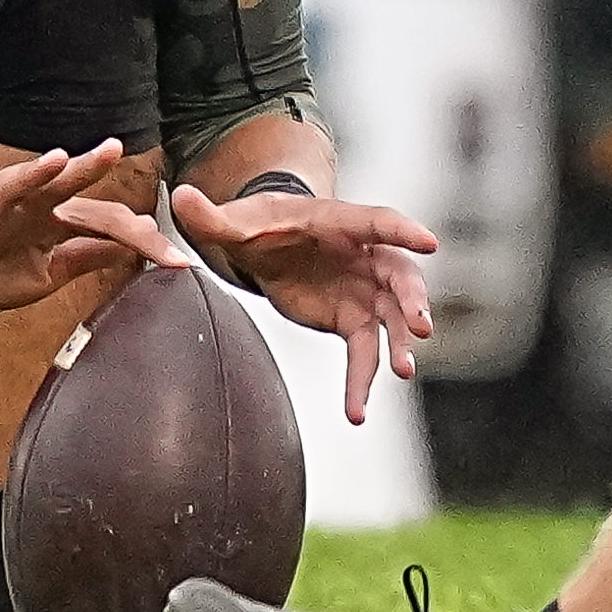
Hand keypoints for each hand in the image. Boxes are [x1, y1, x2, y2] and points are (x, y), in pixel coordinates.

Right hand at [0, 139, 188, 317]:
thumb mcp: (45, 274)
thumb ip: (84, 257)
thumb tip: (129, 246)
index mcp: (49, 220)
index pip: (99, 221)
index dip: (135, 238)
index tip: (175, 257)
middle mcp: (23, 207)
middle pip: (59, 185)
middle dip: (86, 167)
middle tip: (114, 148)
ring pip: (11, 187)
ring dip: (32, 174)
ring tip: (56, 161)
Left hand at [171, 184, 437, 423]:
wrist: (267, 246)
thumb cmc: (258, 224)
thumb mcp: (234, 222)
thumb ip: (210, 216)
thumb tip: (180, 197)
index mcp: (340, 222)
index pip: (378, 222)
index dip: (403, 231)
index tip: (430, 243)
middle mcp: (363, 255)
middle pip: (399, 273)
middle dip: (412, 298)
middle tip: (421, 324)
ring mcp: (363, 289)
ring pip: (391, 317)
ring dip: (400, 343)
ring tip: (403, 372)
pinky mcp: (351, 320)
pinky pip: (364, 353)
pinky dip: (362, 382)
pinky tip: (357, 414)